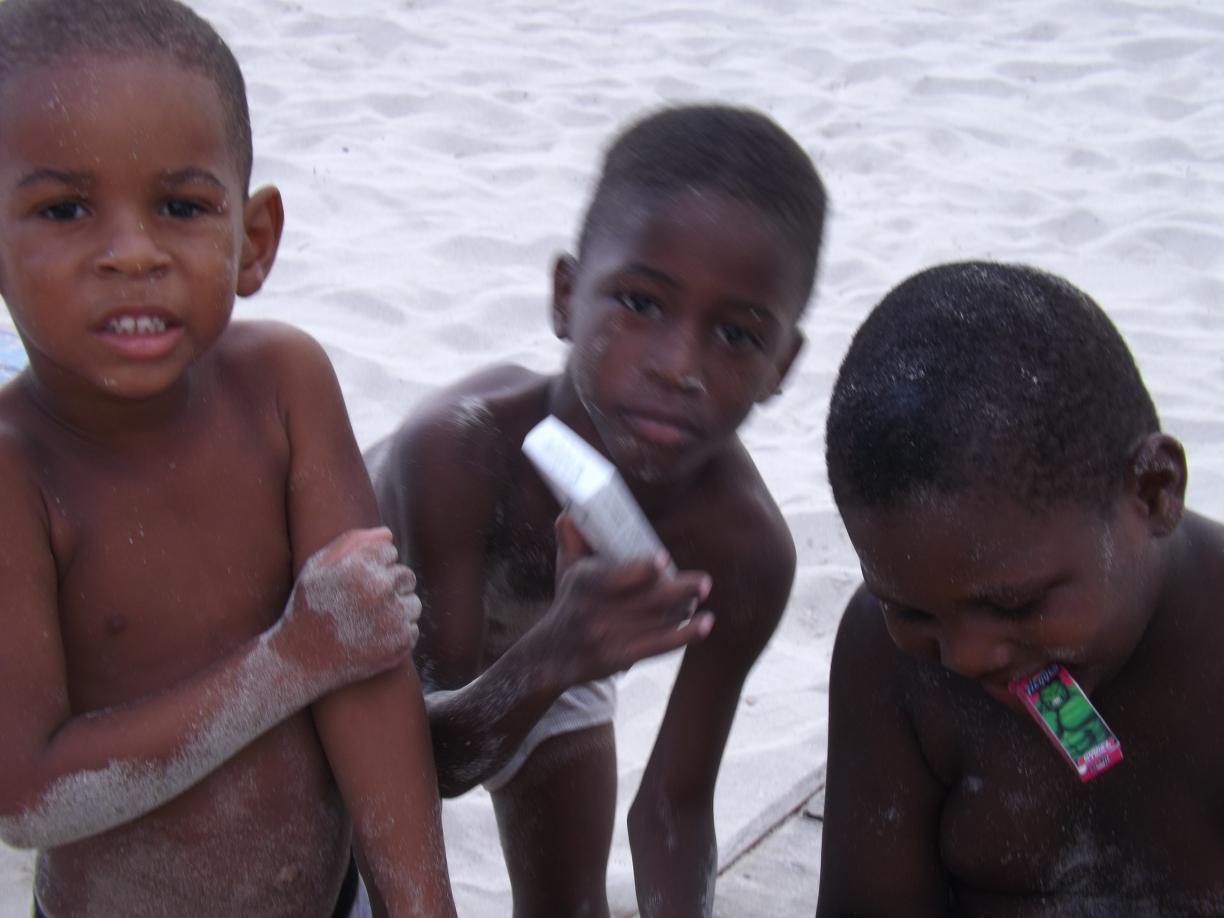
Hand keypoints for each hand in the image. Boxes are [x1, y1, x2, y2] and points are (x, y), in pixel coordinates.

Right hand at [280, 527, 420, 689]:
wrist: (300, 661)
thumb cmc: (307, 609)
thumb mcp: (316, 569)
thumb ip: (351, 542)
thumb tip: (388, 534)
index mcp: (359, 566)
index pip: (389, 551)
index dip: (370, 566)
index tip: (354, 583)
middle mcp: (379, 589)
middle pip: (406, 575)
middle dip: (388, 586)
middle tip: (361, 604)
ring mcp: (392, 618)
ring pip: (413, 603)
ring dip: (396, 610)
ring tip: (366, 622)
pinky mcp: (400, 643)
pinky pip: (412, 629)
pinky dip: (396, 634)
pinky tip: (371, 639)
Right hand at [542, 514, 713, 684]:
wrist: (553, 655)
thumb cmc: (571, 603)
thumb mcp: (567, 571)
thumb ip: (572, 540)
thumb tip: (569, 513)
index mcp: (585, 583)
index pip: (616, 575)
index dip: (642, 569)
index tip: (663, 559)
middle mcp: (595, 611)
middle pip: (647, 600)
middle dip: (681, 590)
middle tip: (704, 581)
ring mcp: (608, 637)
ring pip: (658, 621)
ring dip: (685, 608)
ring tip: (700, 595)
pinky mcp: (620, 659)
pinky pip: (660, 645)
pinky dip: (687, 635)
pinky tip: (706, 623)